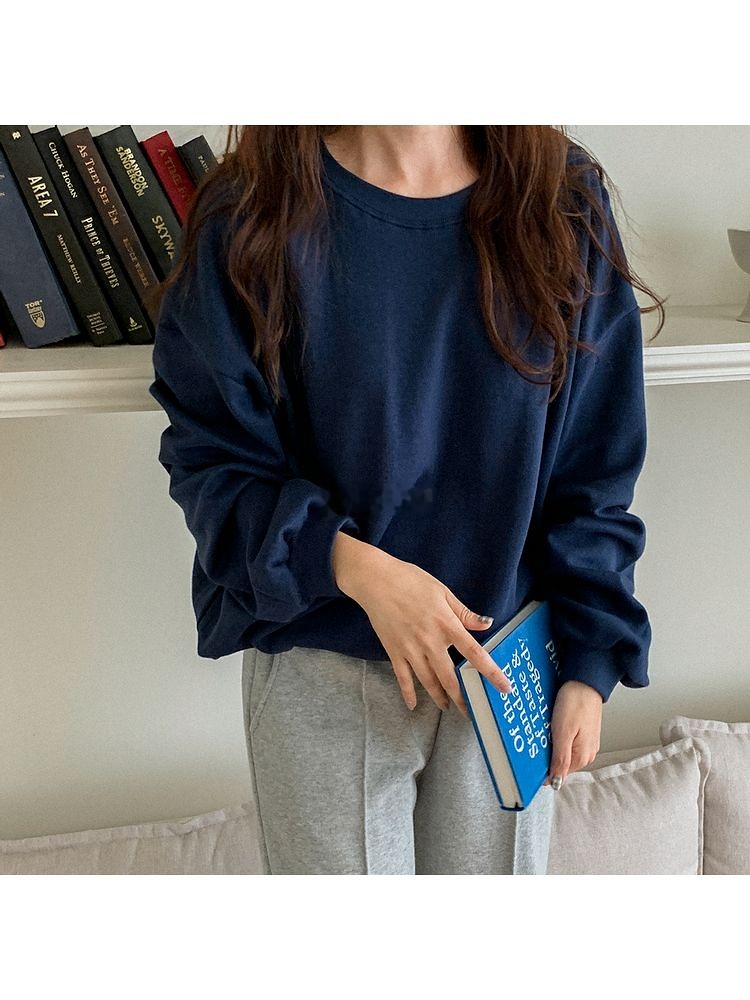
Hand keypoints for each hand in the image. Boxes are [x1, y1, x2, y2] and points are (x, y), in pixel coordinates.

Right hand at [332, 532, 512, 716]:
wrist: (376, 580)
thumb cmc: (410, 581)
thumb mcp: (442, 592)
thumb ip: (465, 612)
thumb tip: (487, 623)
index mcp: (446, 625)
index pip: (474, 654)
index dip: (491, 673)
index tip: (505, 688)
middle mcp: (430, 642)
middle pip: (450, 676)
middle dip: (462, 697)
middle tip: (471, 711)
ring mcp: (410, 649)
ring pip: (428, 681)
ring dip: (440, 697)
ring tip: (448, 708)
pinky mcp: (394, 651)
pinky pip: (403, 677)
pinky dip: (408, 693)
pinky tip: (413, 705)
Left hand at [542, 680, 601, 787]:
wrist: (585, 682)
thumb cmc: (575, 703)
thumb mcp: (563, 732)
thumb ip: (560, 759)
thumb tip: (556, 782)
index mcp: (582, 757)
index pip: (558, 775)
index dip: (542, 770)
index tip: (529, 762)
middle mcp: (587, 754)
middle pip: (560, 764)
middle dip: (546, 757)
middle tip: (535, 741)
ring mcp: (586, 743)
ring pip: (562, 753)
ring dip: (550, 746)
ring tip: (542, 732)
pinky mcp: (583, 733)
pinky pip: (567, 742)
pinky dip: (557, 738)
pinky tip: (551, 728)